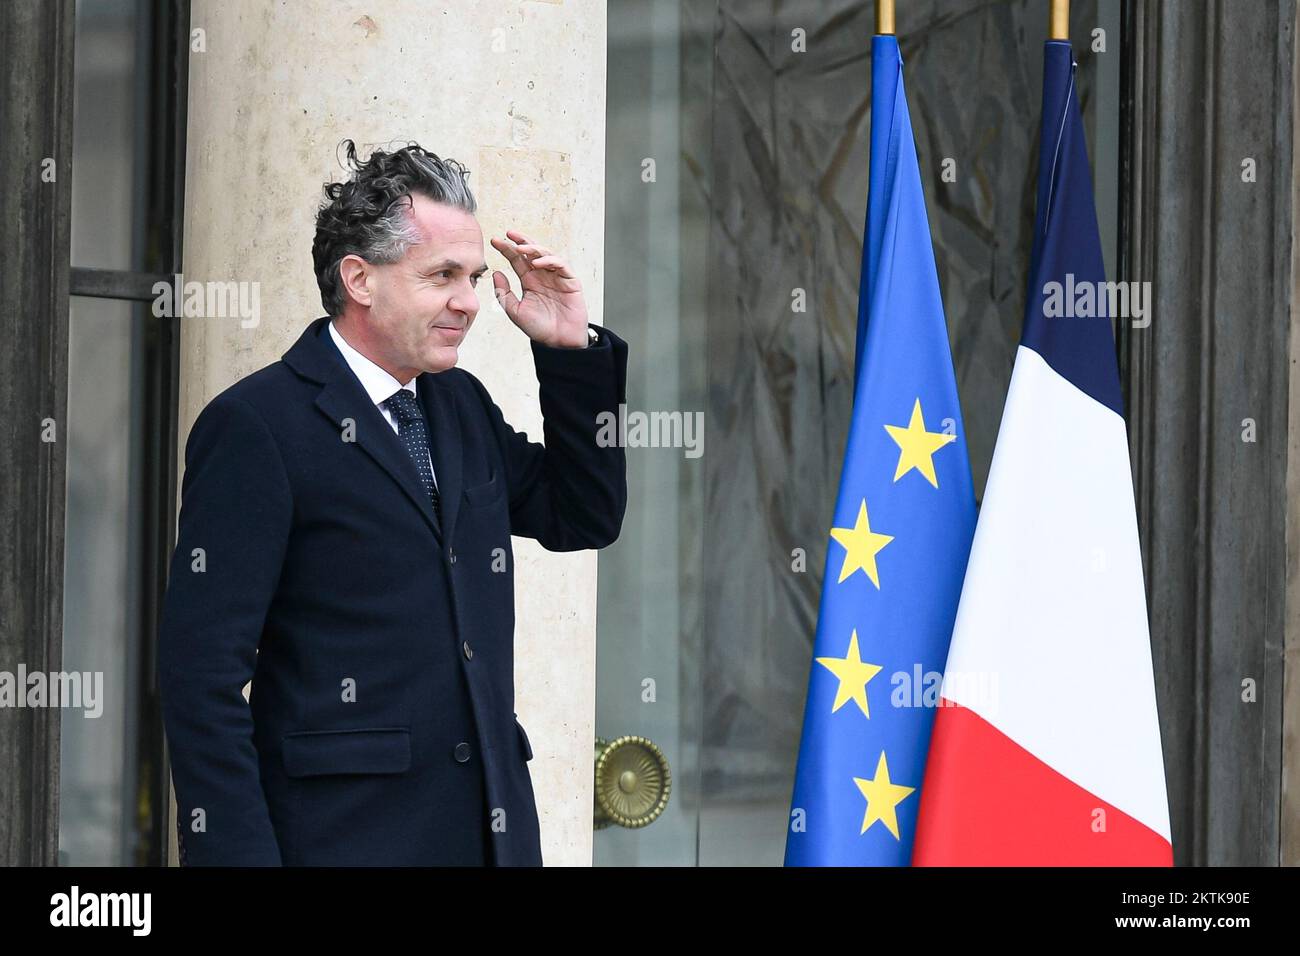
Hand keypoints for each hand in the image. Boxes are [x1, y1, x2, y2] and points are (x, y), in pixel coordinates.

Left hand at [490, 230, 589, 347]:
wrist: (558, 343)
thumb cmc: (539, 329)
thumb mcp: (515, 311)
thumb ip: (504, 293)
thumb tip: (496, 273)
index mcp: (529, 281)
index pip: (517, 260)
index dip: (506, 249)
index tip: (494, 241)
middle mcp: (543, 276)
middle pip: (532, 252)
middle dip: (521, 241)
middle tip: (509, 234)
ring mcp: (557, 277)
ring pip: (546, 254)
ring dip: (534, 249)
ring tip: (520, 249)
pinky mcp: (570, 281)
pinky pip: (560, 265)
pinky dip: (549, 261)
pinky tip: (537, 263)